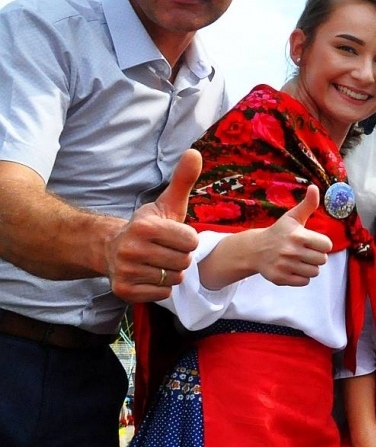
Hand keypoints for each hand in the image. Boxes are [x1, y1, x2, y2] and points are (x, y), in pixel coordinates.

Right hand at [106, 149, 202, 302]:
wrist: (111, 247)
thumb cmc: (149, 225)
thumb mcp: (167, 202)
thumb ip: (183, 179)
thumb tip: (195, 152)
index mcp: (145, 226)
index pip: (191, 241)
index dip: (187, 239)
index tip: (173, 235)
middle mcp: (131, 249)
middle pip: (184, 262)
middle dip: (180, 256)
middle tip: (164, 250)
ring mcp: (125, 271)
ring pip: (174, 279)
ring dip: (171, 272)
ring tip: (157, 261)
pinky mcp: (123, 290)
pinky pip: (162, 294)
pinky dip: (160, 287)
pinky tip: (149, 274)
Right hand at [252, 186, 333, 285]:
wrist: (255, 249)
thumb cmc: (279, 232)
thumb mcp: (293, 217)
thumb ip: (308, 204)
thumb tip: (315, 187)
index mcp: (298, 236)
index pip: (327, 245)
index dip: (321, 244)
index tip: (312, 241)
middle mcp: (291, 251)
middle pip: (322, 260)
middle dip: (316, 255)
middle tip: (304, 251)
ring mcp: (285, 266)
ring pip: (314, 272)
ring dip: (309, 267)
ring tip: (299, 259)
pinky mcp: (280, 278)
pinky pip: (304, 282)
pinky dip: (301, 277)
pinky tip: (293, 268)